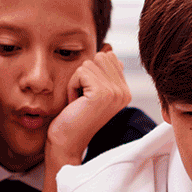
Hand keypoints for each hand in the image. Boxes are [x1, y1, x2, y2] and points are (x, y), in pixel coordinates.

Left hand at [46, 46, 130, 166]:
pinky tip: (75, 103)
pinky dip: (72, 86)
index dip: (91, 72)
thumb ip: (104, 72)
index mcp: (125, 90)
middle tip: (82, 98)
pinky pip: (81, 72)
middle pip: (100, 56)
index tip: (88, 95)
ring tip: (79, 101)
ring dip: (76, 81)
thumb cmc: (73, 116)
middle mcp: (125, 91)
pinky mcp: (102, 93)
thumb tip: (110, 49)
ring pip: (89, 64)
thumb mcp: (91, 91)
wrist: (66, 142)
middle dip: (84, 74)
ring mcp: (115, 92)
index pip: (109, 57)